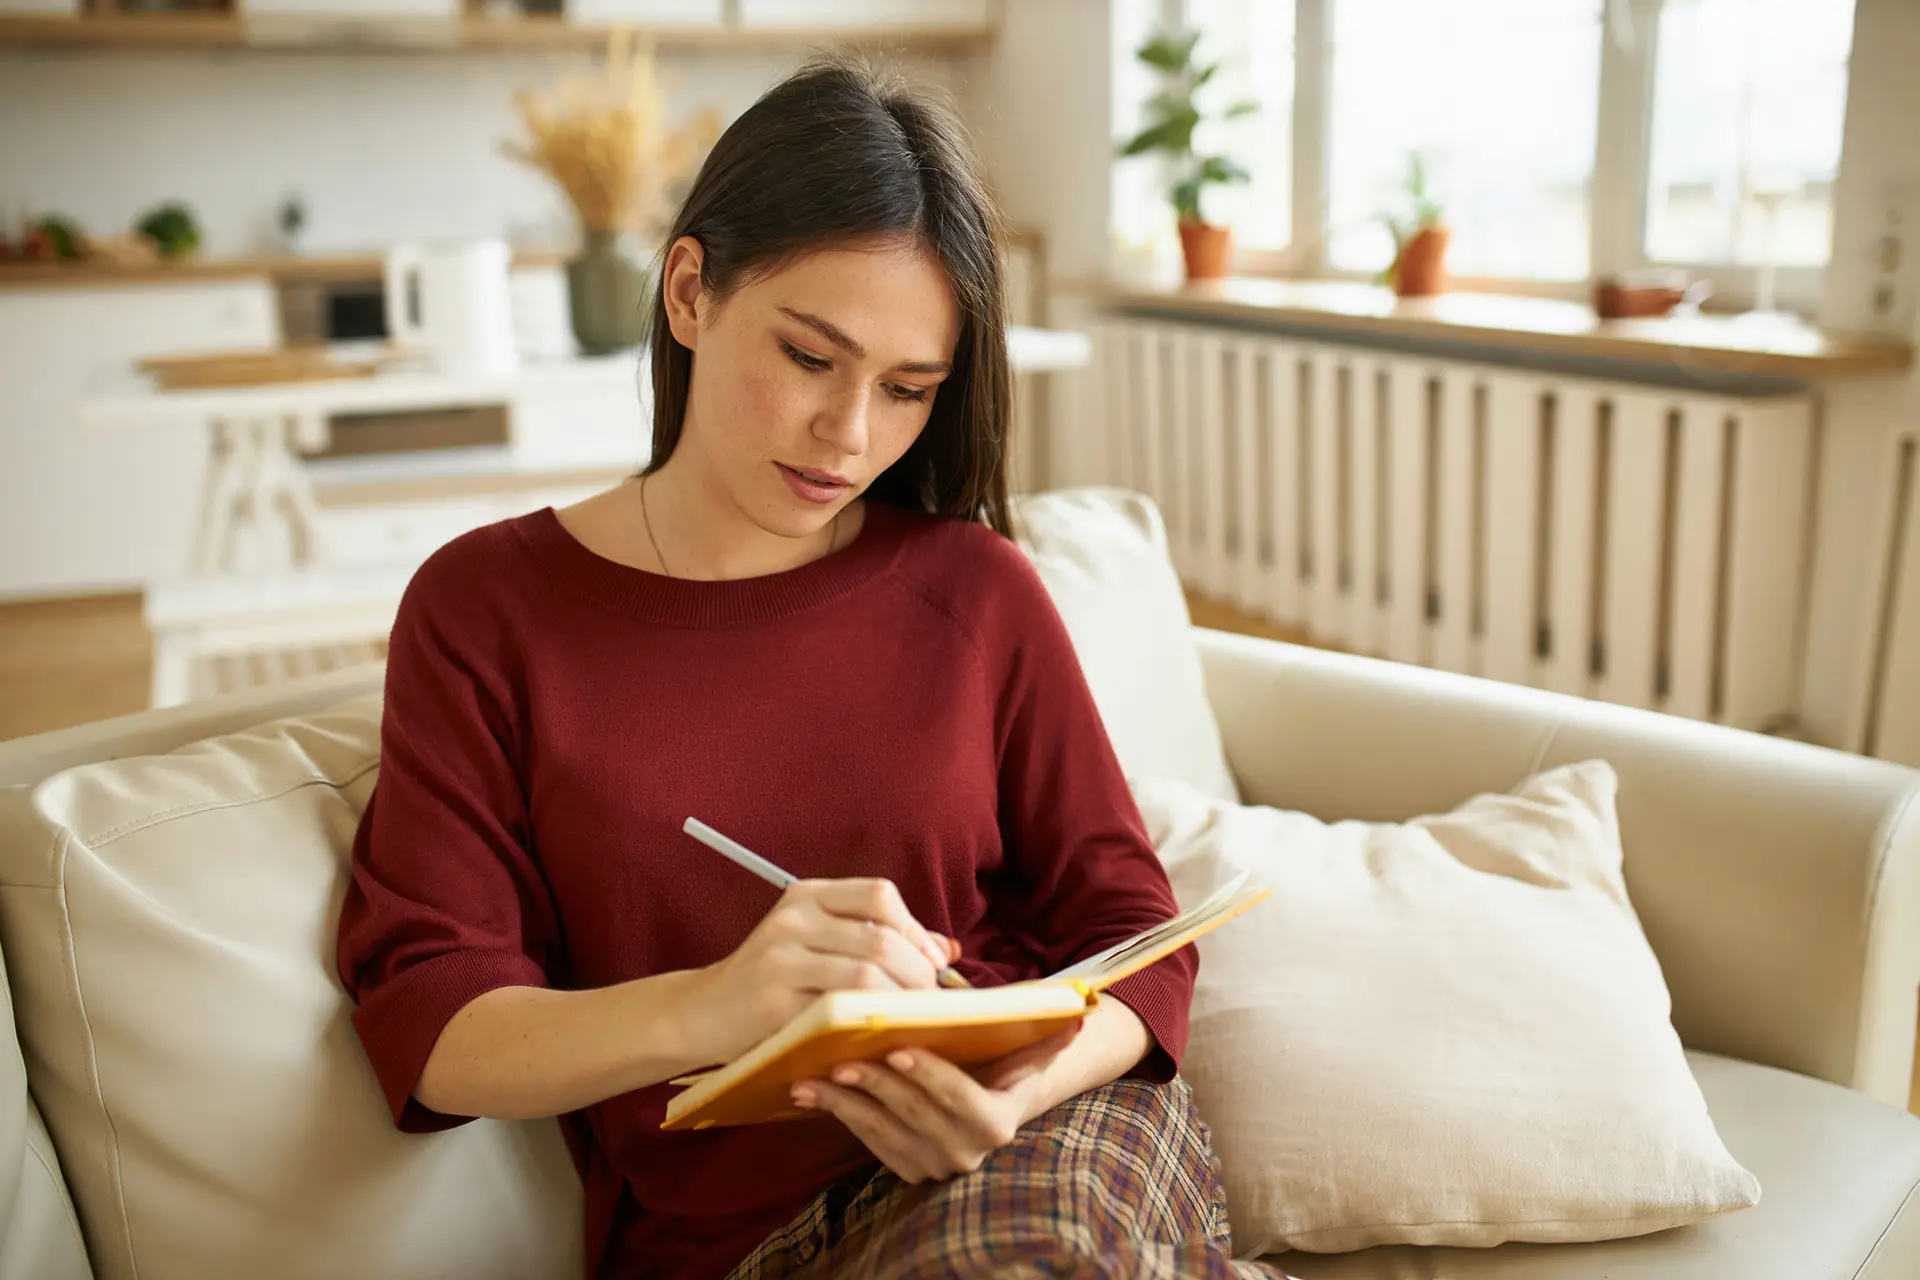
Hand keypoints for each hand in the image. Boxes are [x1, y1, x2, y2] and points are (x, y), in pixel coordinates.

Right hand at [695, 879, 956, 1063]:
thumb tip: (947, 949)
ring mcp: (779, 961)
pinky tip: (879, 1037)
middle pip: (879, 939)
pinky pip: (838, 1013)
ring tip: (911, 1021)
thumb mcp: (818, 942)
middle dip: (918, 975)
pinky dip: (869, 1025)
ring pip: (865, 976)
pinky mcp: (773, 1004)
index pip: (878, 895)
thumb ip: (877, 938)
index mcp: (807, 895)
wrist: (704, 1011)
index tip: (933, 963)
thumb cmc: (774, 978)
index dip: (915, 929)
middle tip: (931, 1003)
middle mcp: (793, 920)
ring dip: (900, 1003)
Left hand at [790, 1028, 1079, 1183]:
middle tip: (844, 1055)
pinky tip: (811, 1092)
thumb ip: (1050, 1031)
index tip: (899, 1047)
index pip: (964, 1102)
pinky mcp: (905, 1167)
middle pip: (916, 1117)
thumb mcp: (1028, 1044)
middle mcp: (969, 1152)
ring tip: (815, 1075)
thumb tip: (1080, 1013)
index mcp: (999, 1120)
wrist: (992, 1095)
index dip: (931, 1077)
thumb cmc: (1005, 1057)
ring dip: (847, 1103)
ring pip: (885, 1133)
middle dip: (878, 1085)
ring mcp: (935, 1164)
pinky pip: (868, 1143)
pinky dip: (840, 1115)